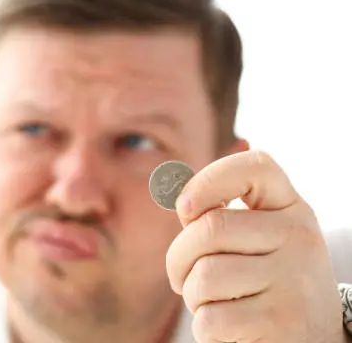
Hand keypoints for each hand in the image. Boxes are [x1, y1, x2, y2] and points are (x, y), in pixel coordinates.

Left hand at [166, 150, 345, 342]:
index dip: (208, 180)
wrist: (314, 339)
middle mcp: (299, 239)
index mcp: (291, 210)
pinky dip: (205, 328)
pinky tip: (229, 326)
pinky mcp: (281, 323)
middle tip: (181, 276)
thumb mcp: (258, 241)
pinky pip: (210, 318)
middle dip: (178, 257)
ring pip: (204, 276)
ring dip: (193, 296)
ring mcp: (294, 282)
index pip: (255, 167)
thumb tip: (178, 200)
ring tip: (214, 302)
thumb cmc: (266, 283)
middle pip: (209, 229)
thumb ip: (222, 218)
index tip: (184, 209)